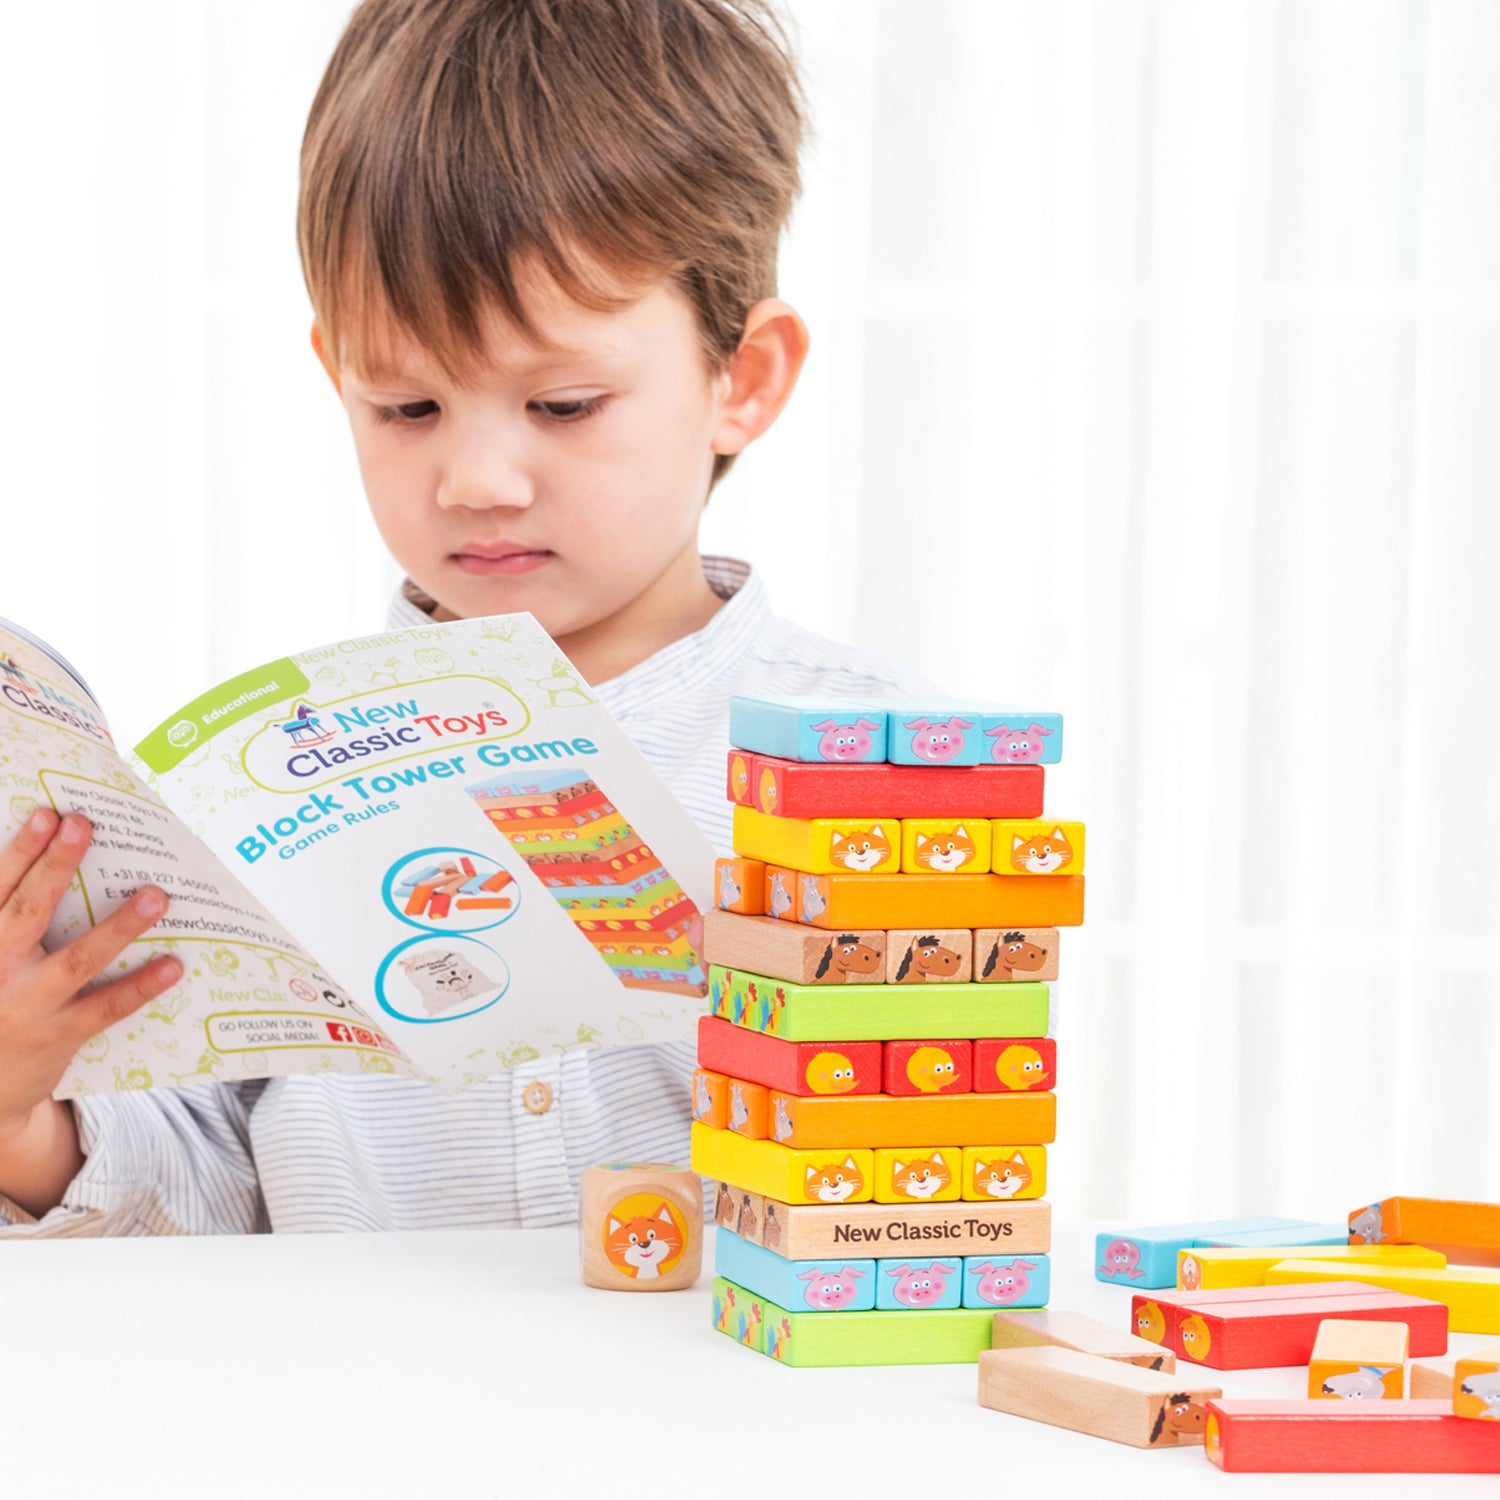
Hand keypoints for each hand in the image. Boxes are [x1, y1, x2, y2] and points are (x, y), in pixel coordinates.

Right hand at [0, 808, 181, 1141]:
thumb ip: (18, 916)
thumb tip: (58, 862)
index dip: (20, 851)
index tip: (46, 814)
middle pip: (27, 912)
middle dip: (54, 866)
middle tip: (84, 825)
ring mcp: (29, 1005)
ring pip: (76, 960)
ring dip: (119, 926)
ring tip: (156, 895)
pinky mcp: (61, 1035)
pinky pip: (106, 1006)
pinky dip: (141, 985)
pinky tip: (173, 964)